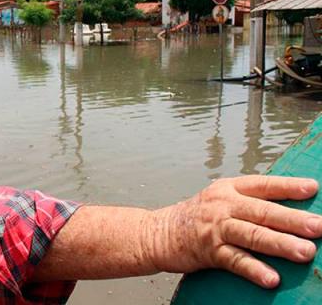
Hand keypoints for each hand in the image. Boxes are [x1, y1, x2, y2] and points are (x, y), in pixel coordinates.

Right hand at [148, 176, 320, 287]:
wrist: (159, 232)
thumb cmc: (197, 218)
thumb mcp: (220, 200)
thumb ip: (250, 203)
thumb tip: (291, 212)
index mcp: (229, 189)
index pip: (263, 185)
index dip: (288, 186)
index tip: (312, 189)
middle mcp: (223, 205)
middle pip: (262, 211)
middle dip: (293, 219)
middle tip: (318, 226)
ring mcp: (215, 228)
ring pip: (251, 235)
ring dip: (280, 244)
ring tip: (304, 252)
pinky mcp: (208, 251)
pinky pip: (234, 260)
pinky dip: (254, 269)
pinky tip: (271, 278)